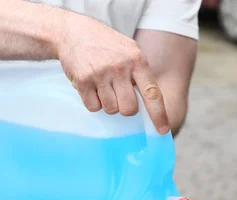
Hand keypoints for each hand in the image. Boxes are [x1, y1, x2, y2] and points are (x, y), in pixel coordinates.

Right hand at [54, 12, 169, 133]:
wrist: (74, 32)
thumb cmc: (108, 46)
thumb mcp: (131, 52)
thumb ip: (141, 75)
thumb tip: (151, 106)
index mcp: (137, 60)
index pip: (152, 93)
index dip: (159, 114)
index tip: (162, 130)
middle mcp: (119, 67)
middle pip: (129, 109)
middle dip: (126, 108)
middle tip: (120, 95)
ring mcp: (100, 74)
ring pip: (111, 109)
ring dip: (109, 104)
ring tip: (104, 87)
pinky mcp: (82, 80)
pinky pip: (93, 107)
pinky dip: (94, 102)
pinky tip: (92, 87)